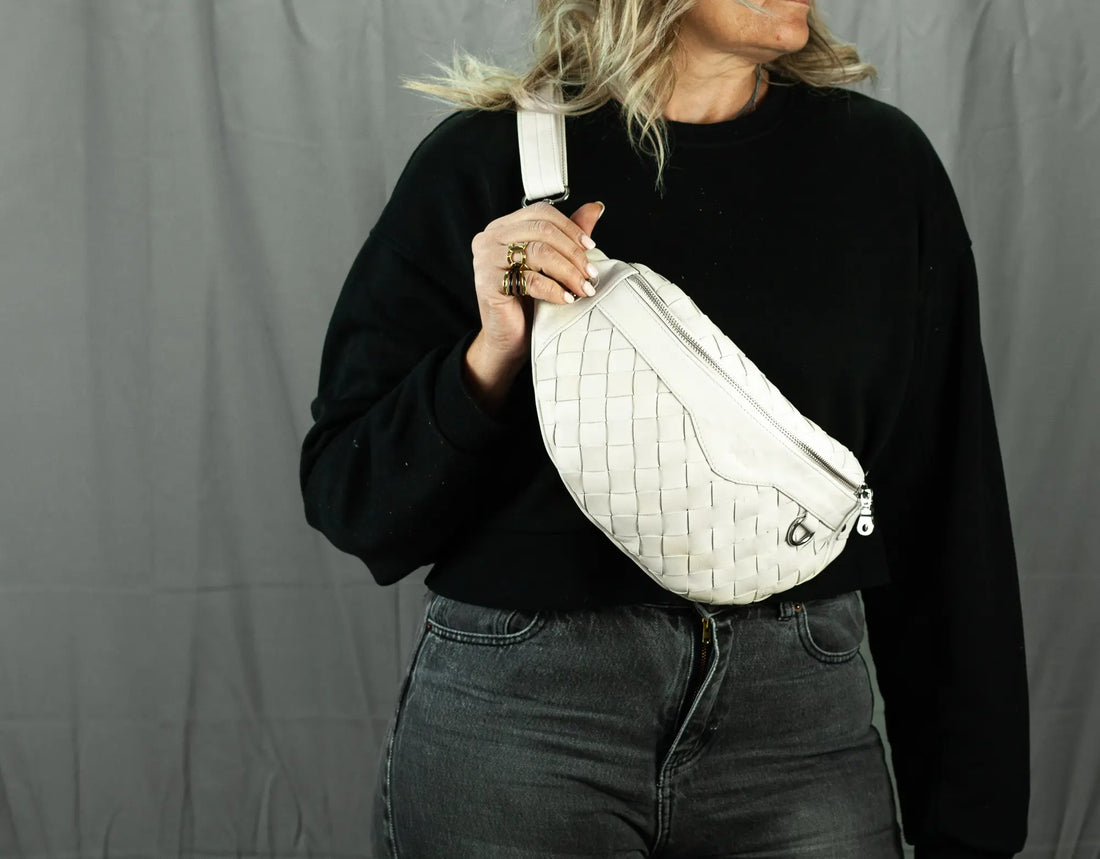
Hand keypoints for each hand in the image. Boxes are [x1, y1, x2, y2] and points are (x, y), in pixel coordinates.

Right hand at [464, 201, 604, 411]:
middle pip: (541, 231)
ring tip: (583, 288)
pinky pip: (529, 279)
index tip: (590, 247)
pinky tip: (567, 299)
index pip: (541, 213)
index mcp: (504, 227)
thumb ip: (568, 236)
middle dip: (573, 252)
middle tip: (591, 273)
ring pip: (538, 252)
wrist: (508, 339)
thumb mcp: (552, 265)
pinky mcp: (487, 283)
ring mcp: (485, 259)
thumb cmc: (528, 302)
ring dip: (568, 271)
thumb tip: (595, 208)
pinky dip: (553, 289)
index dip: (570, 228)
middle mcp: (490, 238)